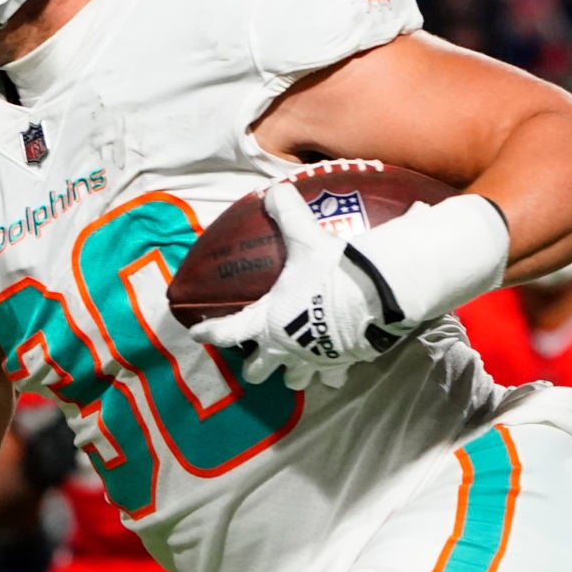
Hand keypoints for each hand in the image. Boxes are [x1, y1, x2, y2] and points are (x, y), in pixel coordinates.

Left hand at [187, 181, 407, 390]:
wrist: (374, 295)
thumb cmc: (329, 269)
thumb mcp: (305, 236)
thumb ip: (287, 212)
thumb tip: (276, 191)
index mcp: (267, 320)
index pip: (228, 331)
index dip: (209, 332)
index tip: (197, 334)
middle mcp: (285, 347)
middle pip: (258, 371)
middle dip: (255, 367)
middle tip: (255, 360)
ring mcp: (312, 360)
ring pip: (294, 381)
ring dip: (294, 373)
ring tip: (297, 363)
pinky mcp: (340, 365)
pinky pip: (333, 377)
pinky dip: (332, 372)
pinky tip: (335, 364)